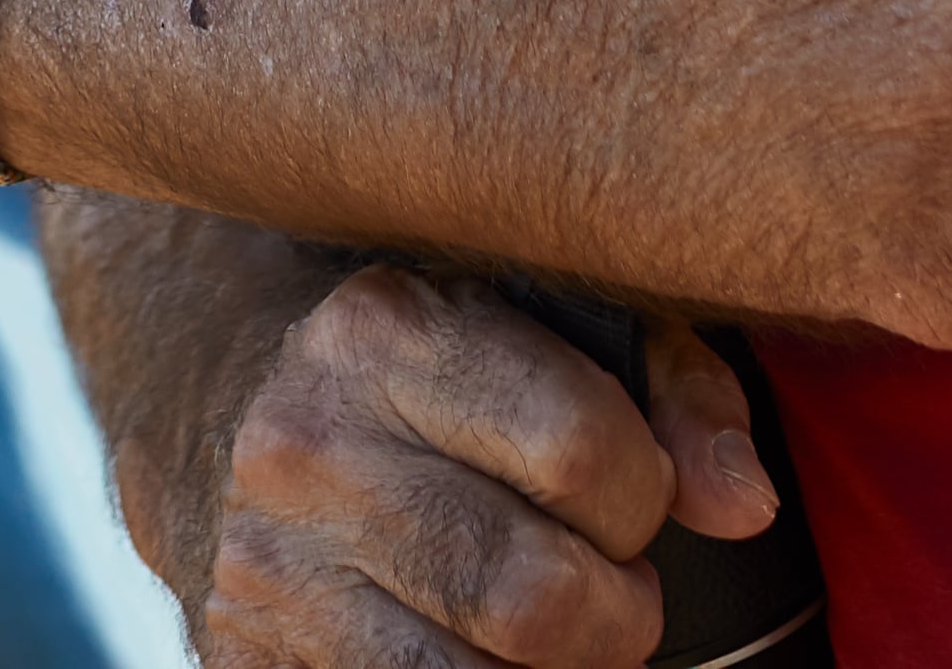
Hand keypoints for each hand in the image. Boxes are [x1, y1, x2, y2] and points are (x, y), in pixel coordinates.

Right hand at [190, 265, 784, 668]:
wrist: (207, 389)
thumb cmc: (419, 358)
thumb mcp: (540, 316)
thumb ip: (670, 390)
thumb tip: (744, 505)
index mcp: (386, 331)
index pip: (583, 451)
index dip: (643, 496)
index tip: (628, 496)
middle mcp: (309, 445)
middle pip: (538, 599)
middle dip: (613, 613)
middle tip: (602, 587)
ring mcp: (268, 565)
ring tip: (542, 627)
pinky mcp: (240, 656)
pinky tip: (472, 650)